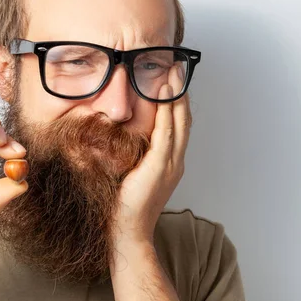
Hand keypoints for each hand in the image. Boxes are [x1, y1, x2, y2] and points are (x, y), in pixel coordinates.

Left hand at [113, 64, 191, 242]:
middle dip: (180, 92)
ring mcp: (170, 164)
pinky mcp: (160, 167)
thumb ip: (131, 155)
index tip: (171, 80)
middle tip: (176, 68)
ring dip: (176, 96)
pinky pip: (167, 133)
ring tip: (172, 73)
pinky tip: (164, 95)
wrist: (126, 232)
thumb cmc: (123, 206)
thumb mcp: (129, 174)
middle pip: (183, 120)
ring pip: (178, 122)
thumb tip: (117, 134)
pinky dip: (168, 112)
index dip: (176, 102)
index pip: (176, 126)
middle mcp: (174, 161)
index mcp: (169, 163)